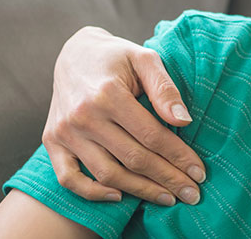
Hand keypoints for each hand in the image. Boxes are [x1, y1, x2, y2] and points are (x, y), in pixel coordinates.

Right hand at [42, 26, 205, 205]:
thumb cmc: (117, 57)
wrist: (74, 53)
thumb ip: (164, 88)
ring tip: (167, 197)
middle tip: (191, 193)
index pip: (152, 135)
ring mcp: (65, 132)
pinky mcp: (52, 141)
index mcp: (109, 94)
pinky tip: (120, 195)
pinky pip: (69, 178)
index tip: (199, 172)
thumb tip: (184, 121)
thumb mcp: (145, 58)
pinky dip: (92, 193)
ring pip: (106, 173)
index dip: (178, 157)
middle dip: (167, 178)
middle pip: (133, 158)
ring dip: (140, 190)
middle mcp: (83, 116)